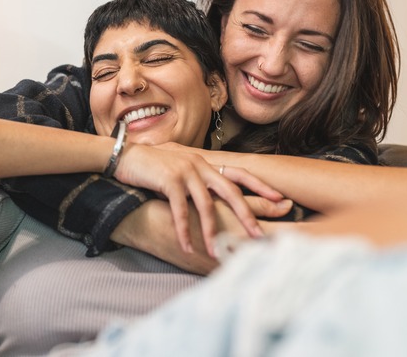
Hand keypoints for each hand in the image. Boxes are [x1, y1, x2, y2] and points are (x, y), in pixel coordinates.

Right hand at [114, 142, 286, 255]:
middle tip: (259, 236)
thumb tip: (212, 201)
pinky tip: (186, 245)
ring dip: (211, 231)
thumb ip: (198, 182)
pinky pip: (181, 210)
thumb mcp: (181, 171)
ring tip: (216, 252)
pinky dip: (184, 230)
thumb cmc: (153, 167)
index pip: (240, 174)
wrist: (125, 155)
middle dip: (247, 215)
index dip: (261, 186)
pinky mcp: (169, 180)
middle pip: (231, 192)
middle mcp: (200, 165)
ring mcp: (185, 172)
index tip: (281, 200)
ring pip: (206, 205)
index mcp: (206, 163)